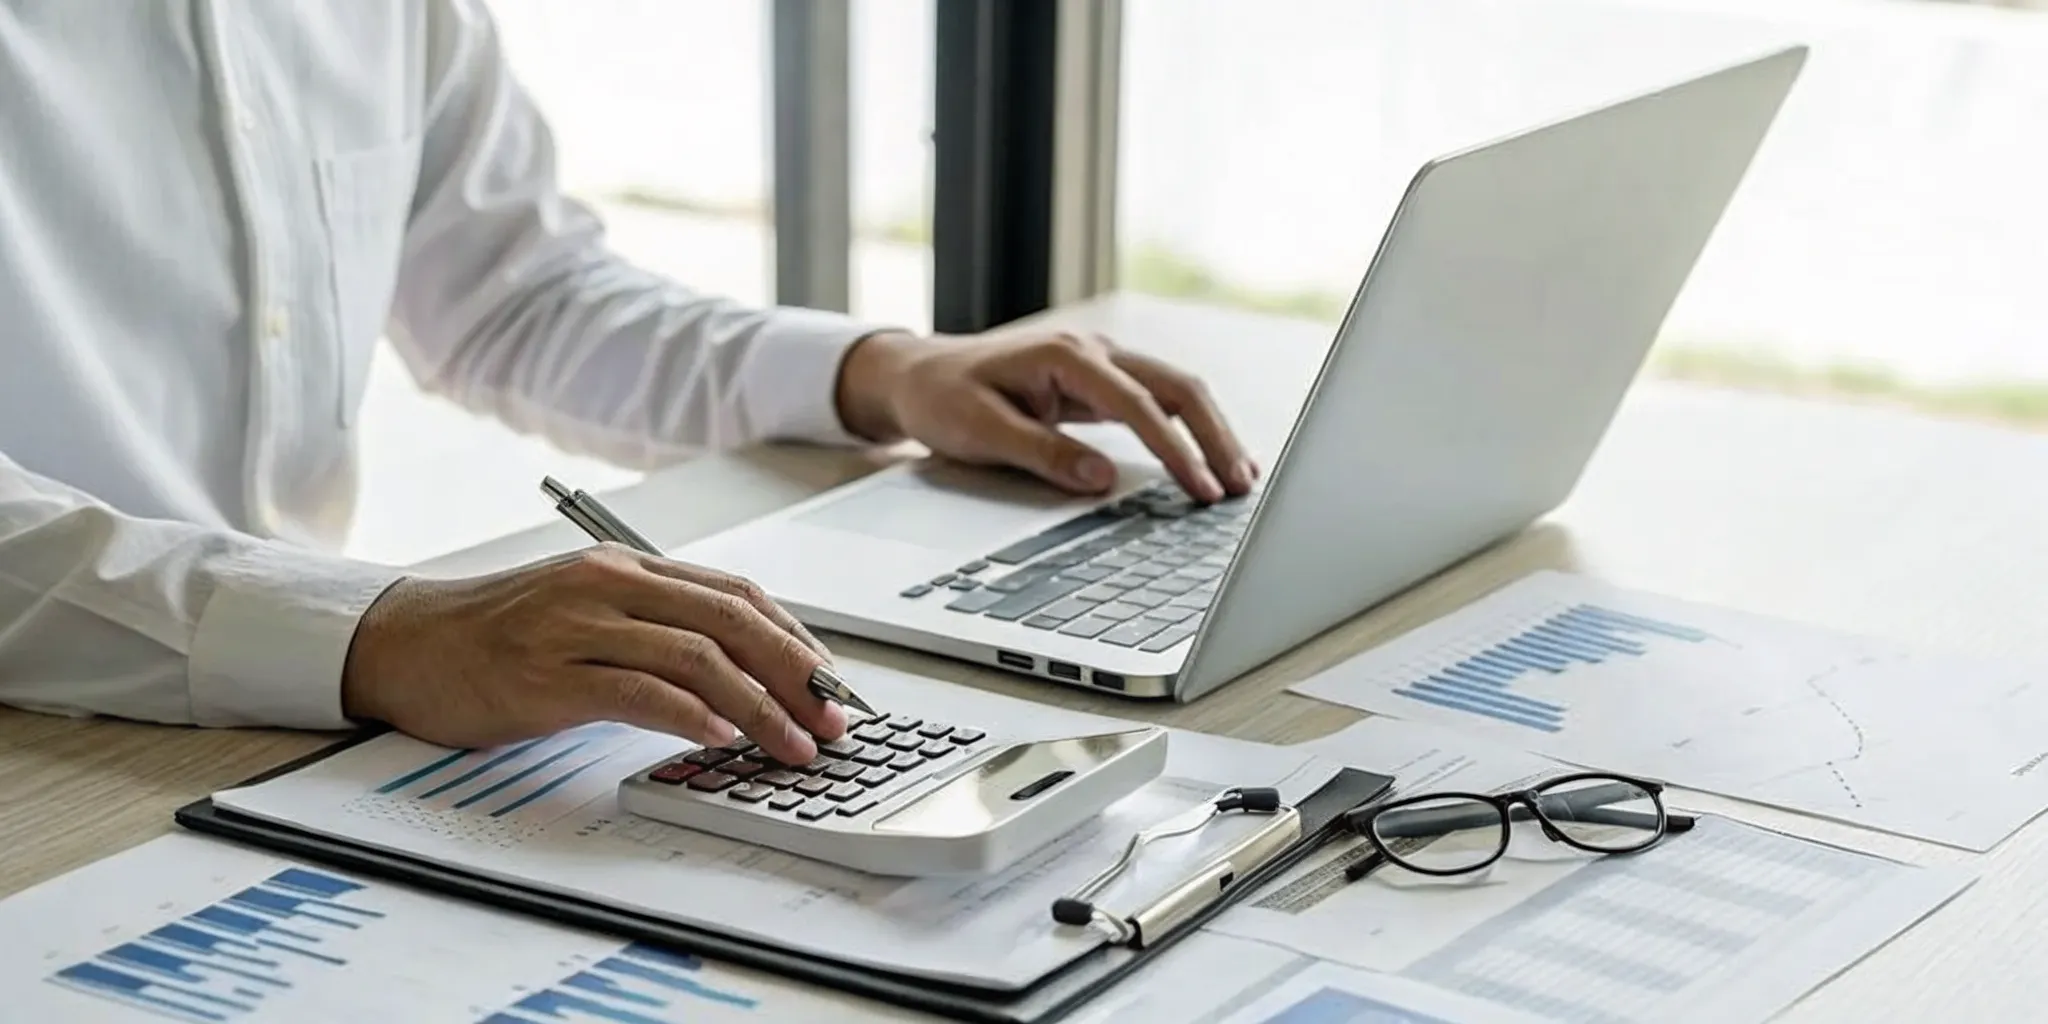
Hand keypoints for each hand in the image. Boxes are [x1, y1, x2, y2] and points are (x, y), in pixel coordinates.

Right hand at [340, 544, 845, 763]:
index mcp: (625, 568)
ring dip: (758, 705)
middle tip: (833, 718)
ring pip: (694, 656)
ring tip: (792, 744)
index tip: (832, 684)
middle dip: (795, 672)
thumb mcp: (584, 612)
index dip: (794, 639)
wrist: (401, 643)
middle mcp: (606, 585)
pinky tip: (722, 736)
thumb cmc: (496, 637)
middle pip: (729, 620)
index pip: (736, 594)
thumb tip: (739, 670)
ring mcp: (575, 627)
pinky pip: (635, 690)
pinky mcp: (545, 675)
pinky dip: (688, 713)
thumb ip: (652, 627)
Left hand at [835, 330, 1258, 501]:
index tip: (1200, 490)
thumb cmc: (941, 398)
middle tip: (1241, 487)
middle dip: (1214, 437)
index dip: (1174, 450)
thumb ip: (1042, 453)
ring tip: (1241, 477)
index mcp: (1065, 356)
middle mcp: (1091, 351)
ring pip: (1175, 391)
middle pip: (1176, 387)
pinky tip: (1208, 459)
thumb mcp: (980, 431)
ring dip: (1210, 432)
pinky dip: (1188, 429)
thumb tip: (1100, 479)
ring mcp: (1099, 364)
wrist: (916, 375)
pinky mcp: (1099, 382)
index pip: (1137, 404)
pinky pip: (1157, 401)